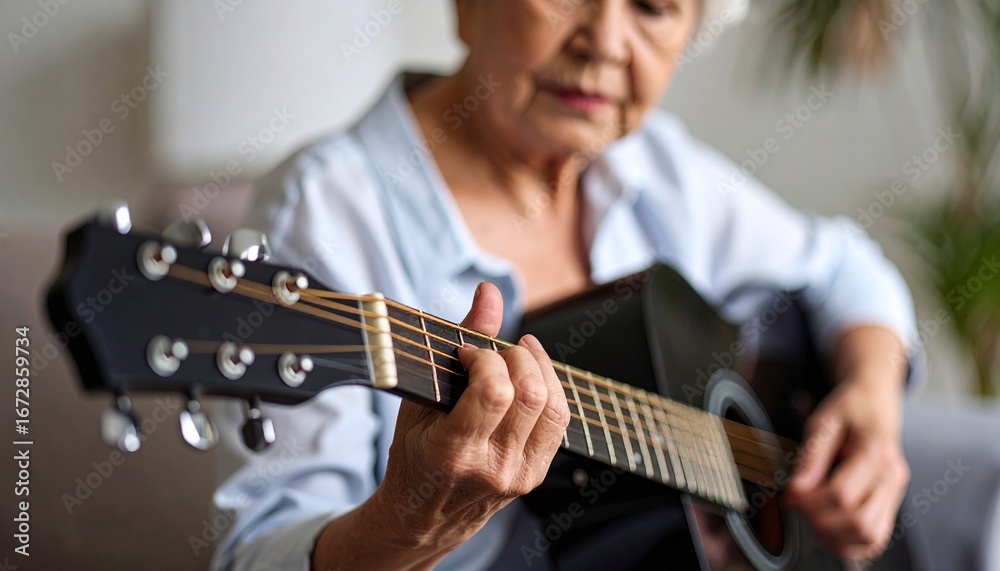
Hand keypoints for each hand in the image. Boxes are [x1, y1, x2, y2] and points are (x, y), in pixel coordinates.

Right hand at [368, 282, 570, 565]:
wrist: (423, 517)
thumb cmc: (413, 454)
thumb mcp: (420, 401)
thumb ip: (457, 343)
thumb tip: (490, 292)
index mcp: (452, 452)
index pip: (493, 393)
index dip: (487, 359)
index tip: (468, 353)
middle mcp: (491, 467)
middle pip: (531, 396)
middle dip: (517, 358)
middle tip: (496, 352)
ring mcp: (518, 476)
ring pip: (554, 408)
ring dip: (540, 369)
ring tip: (520, 353)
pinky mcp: (534, 477)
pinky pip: (558, 423)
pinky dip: (549, 390)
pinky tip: (531, 376)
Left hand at [785, 372, 909, 559]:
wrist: (875, 402)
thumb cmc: (850, 409)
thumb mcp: (823, 422)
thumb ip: (811, 457)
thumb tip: (796, 490)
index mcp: (876, 452)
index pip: (842, 494)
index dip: (810, 501)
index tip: (789, 496)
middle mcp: (892, 475)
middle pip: (858, 520)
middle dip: (820, 520)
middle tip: (799, 506)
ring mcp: (895, 491)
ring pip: (870, 535)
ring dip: (836, 536)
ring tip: (812, 519)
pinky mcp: (891, 502)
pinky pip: (877, 537)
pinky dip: (852, 544)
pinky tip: (828, 533)